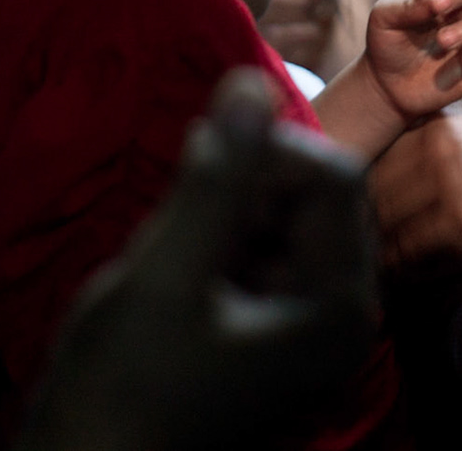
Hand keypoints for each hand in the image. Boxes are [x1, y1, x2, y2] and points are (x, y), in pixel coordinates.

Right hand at [17, 70, 378, 450]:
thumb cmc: (123, 383)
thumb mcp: (165, 274)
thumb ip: (215, 180)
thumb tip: (251, 79)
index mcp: (338, 307)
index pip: (334, 176)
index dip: (267, 155)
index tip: (200, 174)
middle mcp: (337, 308)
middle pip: (311, 185)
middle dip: (242, 184)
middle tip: (181, 232)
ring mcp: (303, 311)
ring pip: (276, 203)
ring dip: (219, 206)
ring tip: (174, 262)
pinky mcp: (267, 308)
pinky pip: (254, 231)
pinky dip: (211, 228)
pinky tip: (175, 268)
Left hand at [370, 85, 461, 267]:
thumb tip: (427, 110)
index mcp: (446, 121)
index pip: (384, 153)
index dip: (371, 179)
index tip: (364, 199)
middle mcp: (442, 148)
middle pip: (377, 185)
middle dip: (367, 210)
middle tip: (357, 231)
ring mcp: (451, 186)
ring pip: (388, 218)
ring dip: (375, 238)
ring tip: (369, 253)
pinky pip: (410, 248)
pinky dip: (397, 262)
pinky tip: (393, 271)